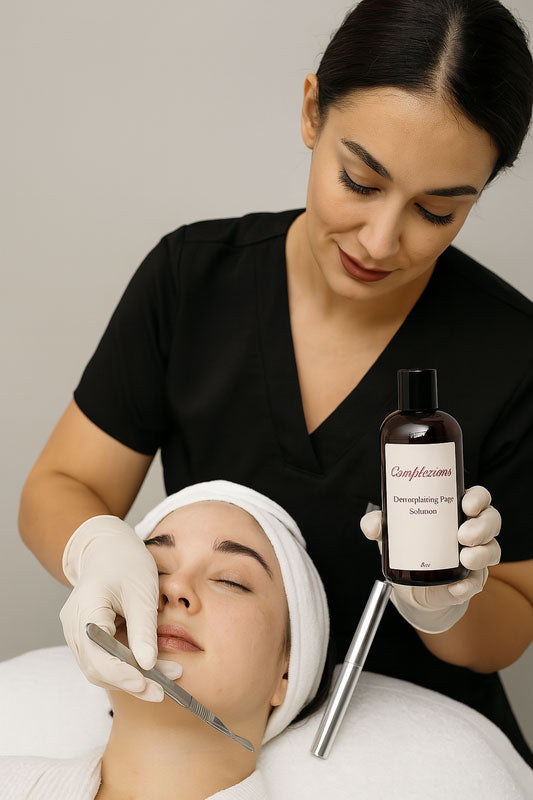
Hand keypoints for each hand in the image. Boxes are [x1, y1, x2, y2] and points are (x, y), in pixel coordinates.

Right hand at [60, 515, 181, 700]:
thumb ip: (144, 629)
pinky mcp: (87, 636)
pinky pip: (104, 659)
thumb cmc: (125, 562)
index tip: (149, 685)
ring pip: (100, 668)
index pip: (98, 656)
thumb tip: (148, 666)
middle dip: (131, 682)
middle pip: (97, 668)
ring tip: (168, 677)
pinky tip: (154, 667)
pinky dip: (128, 666)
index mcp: (86, 610)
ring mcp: (78, 632)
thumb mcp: (142, 592)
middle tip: (164, 690)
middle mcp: (74, 626)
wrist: (107, 547)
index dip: (122, 675)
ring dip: (132, 677)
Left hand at [360, 486, 501, 632]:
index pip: (478, 498)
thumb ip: (378, 524)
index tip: (467, 504)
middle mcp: (472, 530)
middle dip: (482, 526)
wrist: (408, 585)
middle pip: (491, 521)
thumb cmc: (407, 545)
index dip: (478, 498)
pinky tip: (457, 588)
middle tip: (463, 535)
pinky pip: (477, 583)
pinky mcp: (471, 581)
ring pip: (492, 550)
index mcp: (455, 511)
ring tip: (464, 559)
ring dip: (481, 554)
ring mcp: (475, 556)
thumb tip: (371, 526)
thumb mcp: (392, 532)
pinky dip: (468, 586)